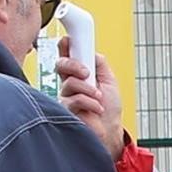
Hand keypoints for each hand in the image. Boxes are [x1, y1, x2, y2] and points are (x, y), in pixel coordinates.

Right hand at [57, 36, 125, 159]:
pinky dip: (90, 102)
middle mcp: (69, 84)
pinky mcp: (65, 111)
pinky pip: (74, 99)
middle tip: (86, 73)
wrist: (111, 131)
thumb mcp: (109, 80)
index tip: (69, 40)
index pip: (67, 55)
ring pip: (69, 83)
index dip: (65, 45)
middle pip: (60, 64)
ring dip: (88, 89)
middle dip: (73, 65)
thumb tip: (91, 51)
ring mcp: (66, 97)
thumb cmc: (110, 109)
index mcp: (79, 74)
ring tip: (99, 98)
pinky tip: (96, 109)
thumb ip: (99, 64)